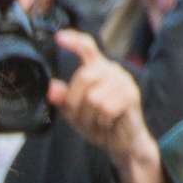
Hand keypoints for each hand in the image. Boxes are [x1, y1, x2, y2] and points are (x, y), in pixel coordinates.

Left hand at [48, 31, 168, 182]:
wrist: (123, 145)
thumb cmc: (101, 125)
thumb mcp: (76, 114)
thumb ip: (64, 100)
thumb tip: (51, 89)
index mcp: (99, 69)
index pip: (87, 48)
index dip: (74, 41)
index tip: (59, 37)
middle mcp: (113, 70)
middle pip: (83, 77)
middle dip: (77, 103)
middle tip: (85, 118)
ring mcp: (124, 81)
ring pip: (93, 97)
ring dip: (90, 117)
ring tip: (99, 122)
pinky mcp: (131, 96)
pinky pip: (105, 109)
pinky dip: (102, 122)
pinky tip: (108, 124)